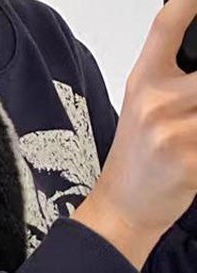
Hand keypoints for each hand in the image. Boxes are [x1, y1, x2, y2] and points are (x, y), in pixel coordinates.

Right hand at [73, 0, 196, 269]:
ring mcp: (174, 135)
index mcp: (144, 83)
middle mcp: (156, 104)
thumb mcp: (144, 108)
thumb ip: (176, 76)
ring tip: (196, 136)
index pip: (169, 23)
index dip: (190, 2)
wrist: (122, 211)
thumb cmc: (137, 161)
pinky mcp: (190, 163)